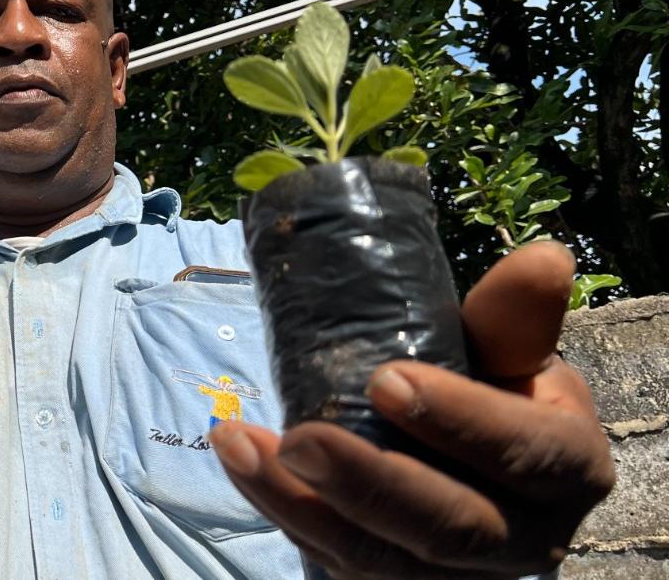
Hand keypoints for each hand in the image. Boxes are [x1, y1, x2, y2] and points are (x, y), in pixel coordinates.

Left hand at [211, 241, 615, 578]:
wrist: (470, 459)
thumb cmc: (494, 394)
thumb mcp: (511, 356)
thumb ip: (512, 320)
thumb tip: (541, 257)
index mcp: (568, 471)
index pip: (523, 454)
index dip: (459, 422)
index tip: (385, 379)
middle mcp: (527, 540)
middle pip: (450, 529)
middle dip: (368, 483)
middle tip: (299, 437)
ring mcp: (459, 578)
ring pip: (380, 559)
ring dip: (299, 503)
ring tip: (238, 443)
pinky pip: (337, 561)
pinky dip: (283, 512)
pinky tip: (240, 463)